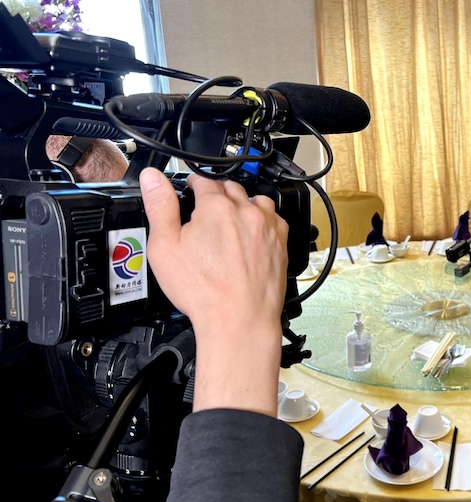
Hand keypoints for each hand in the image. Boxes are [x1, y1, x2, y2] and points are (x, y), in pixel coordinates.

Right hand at [139, 168, 288, 416]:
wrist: (239, 319)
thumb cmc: (203, 290)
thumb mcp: (165, 247)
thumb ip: (160, 207)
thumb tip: (153, 178)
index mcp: (217, 207)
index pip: (204, 182)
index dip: (194, 184)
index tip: (190, 188)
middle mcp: (247, 211)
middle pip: (231, 188)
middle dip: (217, 193)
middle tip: (206, 204)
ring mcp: (268, 227)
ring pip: (256, 201)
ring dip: (242, 203)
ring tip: (230, 217)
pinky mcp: (281, 243)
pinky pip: (274, 219)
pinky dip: (263, 220)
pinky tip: (253, 232)